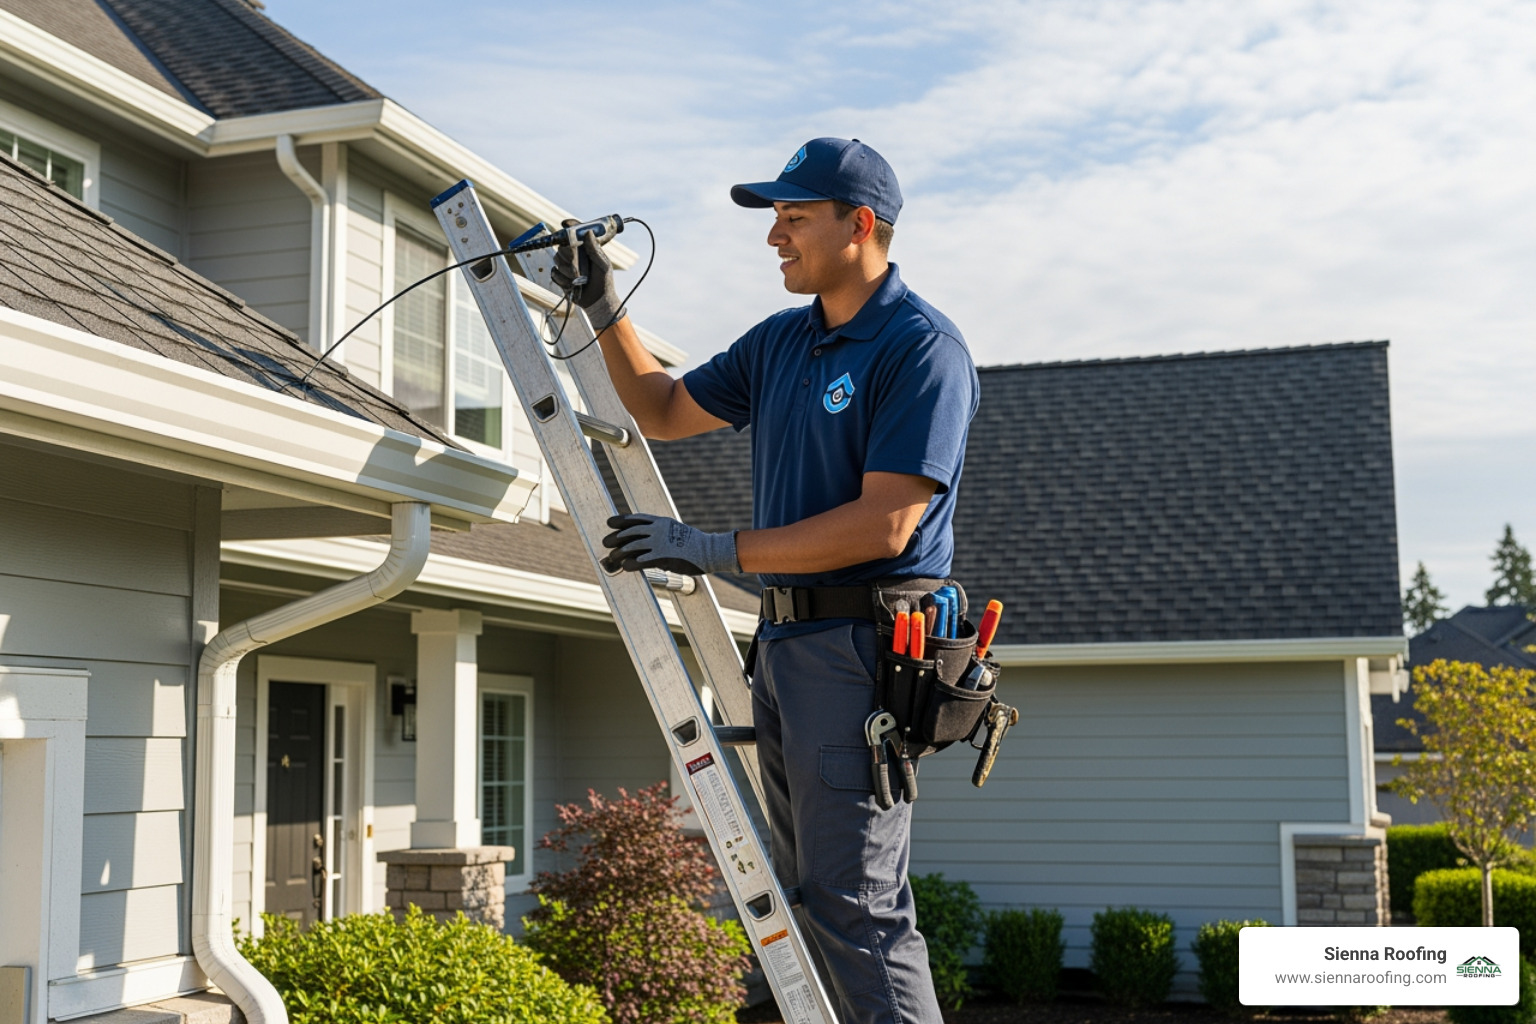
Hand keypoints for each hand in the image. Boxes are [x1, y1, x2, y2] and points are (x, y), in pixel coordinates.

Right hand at [552, 219, 623, 329]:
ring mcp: (566, 265)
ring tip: (579, 278)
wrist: (598, 301)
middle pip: (562, 247)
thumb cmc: (604, 281)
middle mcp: (575, 254)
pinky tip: (572, 284)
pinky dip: (563, 279)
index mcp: (585, 248)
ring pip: (557, 259)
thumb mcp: (603, 264)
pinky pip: (555, 272)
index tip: (564, 224)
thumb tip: (588, 232)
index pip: (575, 233)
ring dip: (568, 270)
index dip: (569, 226)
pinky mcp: (561, 276)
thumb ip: (595, 249)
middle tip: (578, 265)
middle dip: (569, 256)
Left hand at [601, 513, 739, 575]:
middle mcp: (658, 530)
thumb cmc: (694, 543)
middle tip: (605, 542)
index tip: (609, 522)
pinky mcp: (663, 557)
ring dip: (619, 553)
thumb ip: (662, 532)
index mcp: (661, 522)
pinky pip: (642, 560)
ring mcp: (659, 543)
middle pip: (630, 532)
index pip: (636, 518)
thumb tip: (650, 538)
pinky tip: (625, 567)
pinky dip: (631, 564)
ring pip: (632, 547)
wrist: (710, 550)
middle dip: (616, 537)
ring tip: (611, 558)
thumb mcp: (676, 530)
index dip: (621, 520)